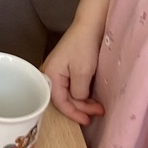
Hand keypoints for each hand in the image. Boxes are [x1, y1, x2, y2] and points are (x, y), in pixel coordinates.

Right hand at [41, 0, 112, 124]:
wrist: (89, 27)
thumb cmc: (83, 48)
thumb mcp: (83, 73)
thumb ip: (78, 93)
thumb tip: (78, 101)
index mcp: (49, 75)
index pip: (58, 101)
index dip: (73, 113)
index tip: (87, 121)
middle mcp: (50, 74)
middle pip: (62, 98)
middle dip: (80, 107)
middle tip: (98, 112)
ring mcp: (58, 71)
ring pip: (68, 93)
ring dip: (82, 101)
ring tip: (98, 106)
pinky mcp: (66, 68)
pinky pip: (71, 86)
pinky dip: (82, 93)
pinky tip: (91, 97)